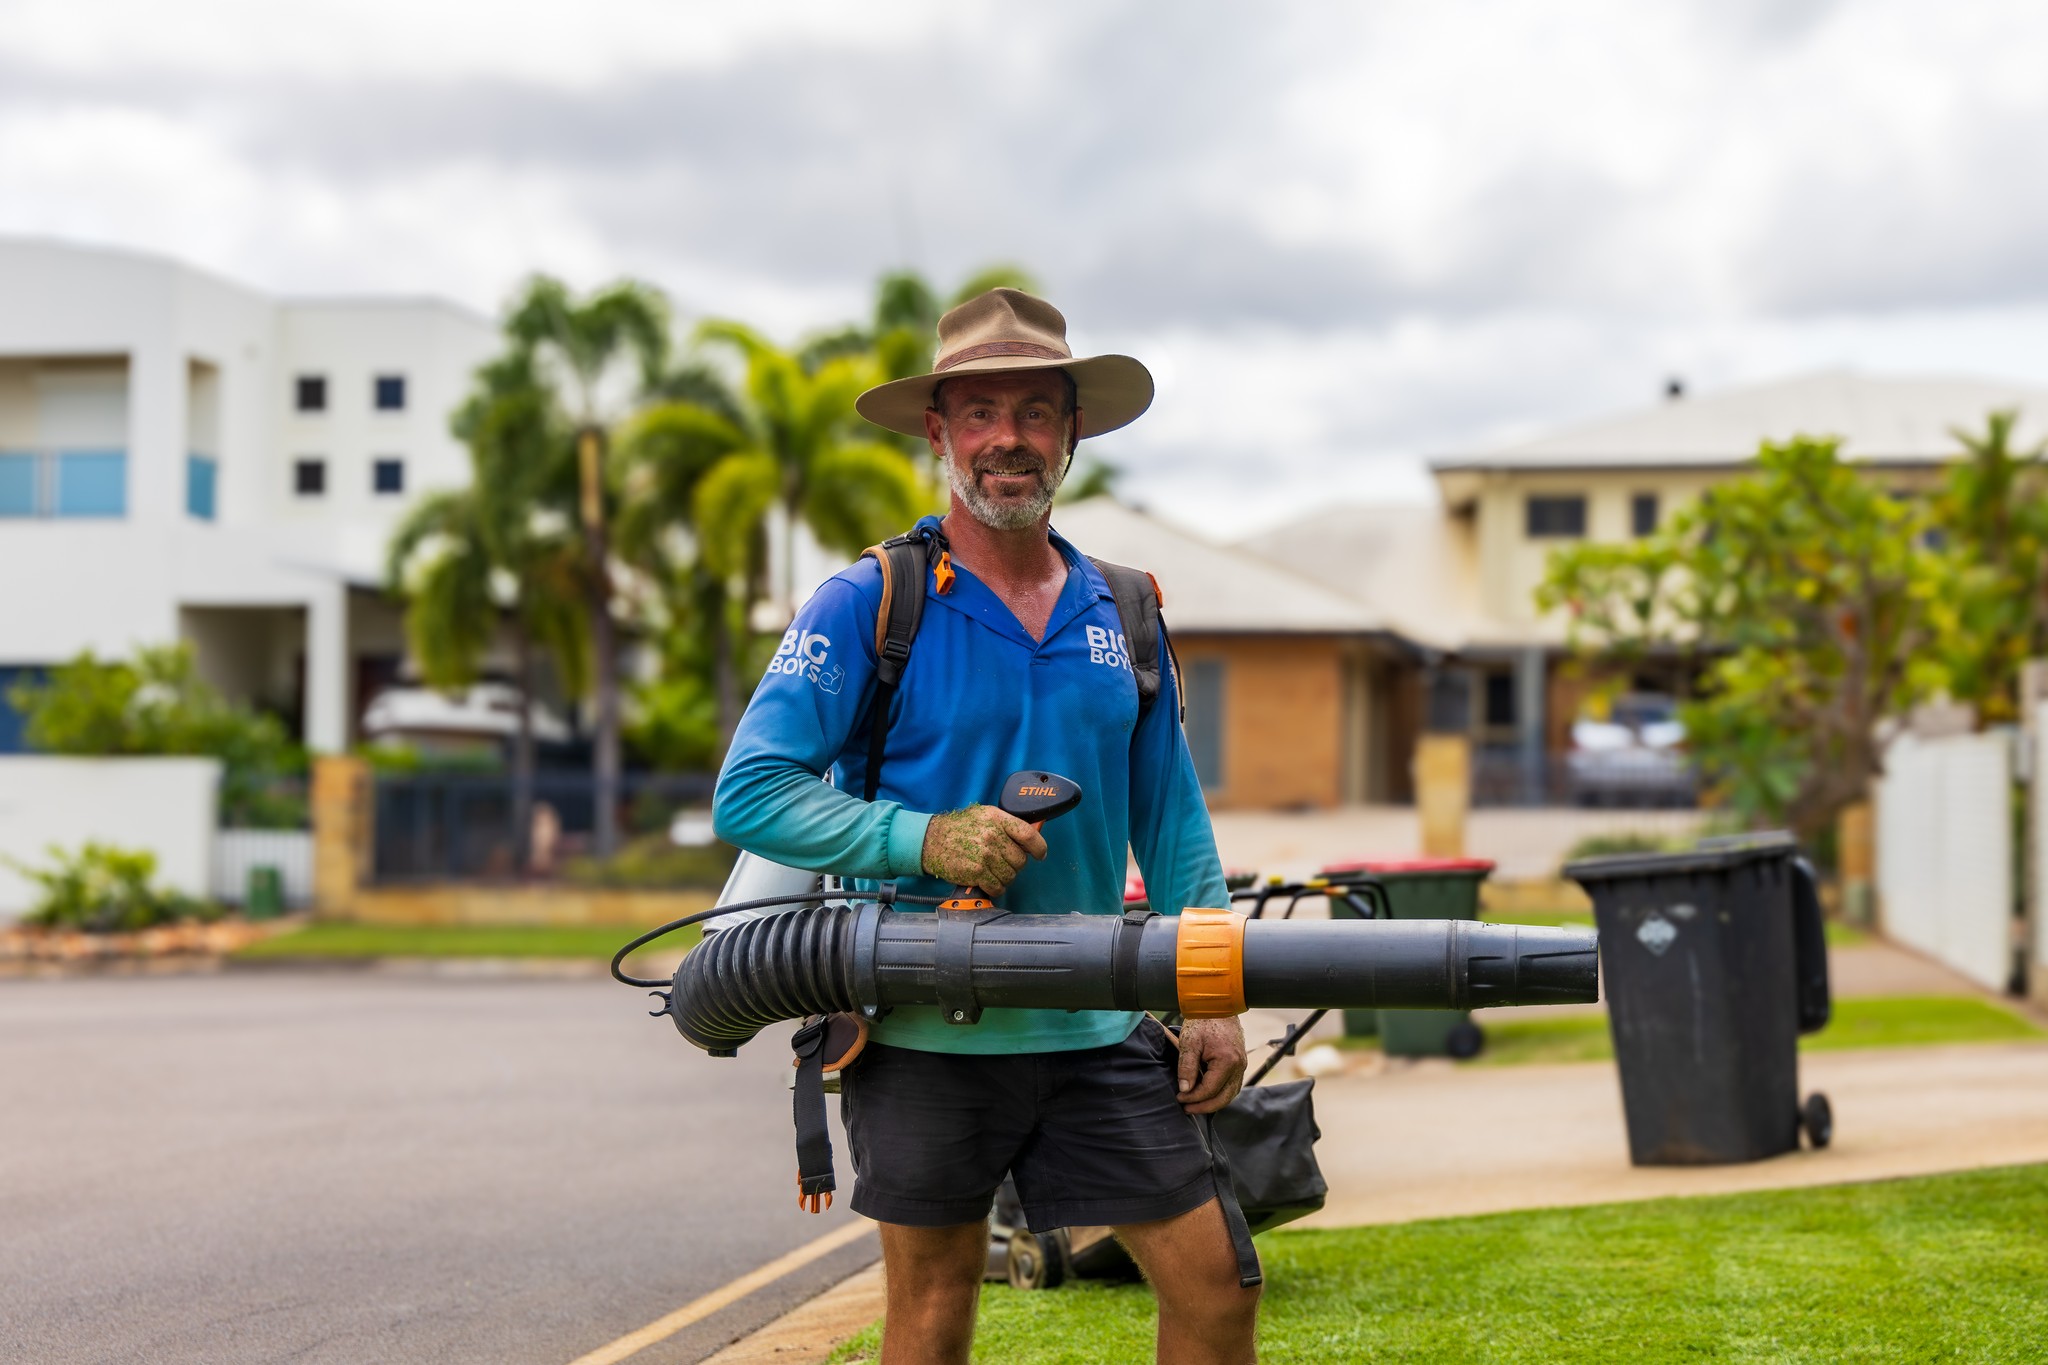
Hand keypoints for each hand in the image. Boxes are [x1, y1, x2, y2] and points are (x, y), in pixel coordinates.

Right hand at [921, 805, 1046, 893]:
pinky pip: (997, 887)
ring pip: (1010, 876)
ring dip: (1005, 878)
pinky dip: (996, 888)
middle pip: (1020, 860)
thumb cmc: (958, 828)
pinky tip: (988, 882)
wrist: (931, 840)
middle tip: (1004, 862)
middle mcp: (992, 836)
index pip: (1028, 835)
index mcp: (997, 819)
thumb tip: (1030, 837)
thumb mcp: (983, 815)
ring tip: (993, 871)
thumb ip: (1006, 824)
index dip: (1039, 847)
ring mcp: (985, 855)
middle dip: (1015, 865)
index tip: (1040, 854)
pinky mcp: (977, 872)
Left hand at [1173, 1016, 1245, 1114]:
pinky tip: (1206, 1094)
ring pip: (1230, 1094)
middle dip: (1204, 1106)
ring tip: (1194, 1104)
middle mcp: (1239, 1066)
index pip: (1209, 1090)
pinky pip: (1232, 1085)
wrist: (1218, 1005)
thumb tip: (1185, 1090)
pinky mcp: (1240, 1063)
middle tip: (1186, 1108)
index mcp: (1227, 1061)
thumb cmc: (1203, 1021)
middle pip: (1223, 1098)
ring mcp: (1242, 1065)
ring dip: (1213, 1102)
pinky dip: (1220, 1094)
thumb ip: (1187, 1067)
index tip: (1179, 1097)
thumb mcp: (1190, 1042)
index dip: (1193, 1097)